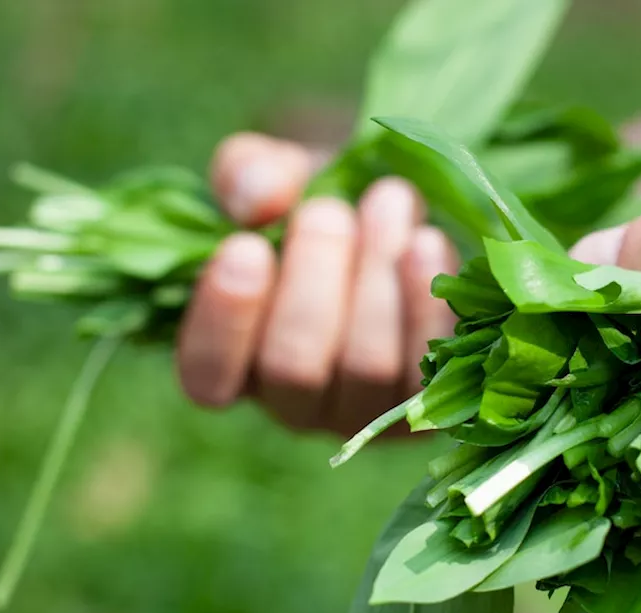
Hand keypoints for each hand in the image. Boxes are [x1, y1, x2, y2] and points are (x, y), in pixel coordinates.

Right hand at [176, 133, 457, 434]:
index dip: (224, 320)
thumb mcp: (269, 173)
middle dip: (313, 281)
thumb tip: (262, 197)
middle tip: (328, 210)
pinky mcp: (432, 398)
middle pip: (294, 368)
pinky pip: (431, 367)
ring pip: (368, 368)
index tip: (245, 246)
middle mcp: (295, 402)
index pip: (208, 376)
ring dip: (377, 281)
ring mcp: (367, 410)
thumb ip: (246, 175)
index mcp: (233, 362)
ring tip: (388, 202)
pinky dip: (429, 304)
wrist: (396, 211)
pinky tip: (427, 243)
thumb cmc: (311, 198)